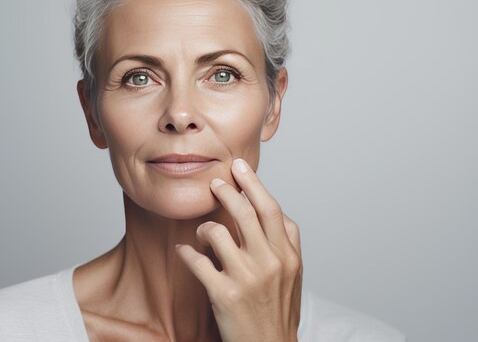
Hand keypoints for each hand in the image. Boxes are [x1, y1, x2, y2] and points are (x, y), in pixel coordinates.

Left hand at [175, 158, 302, 341]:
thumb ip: (287, 242)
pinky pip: (197, 262)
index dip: (253, 184)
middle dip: (226, 191)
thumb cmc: (279, 310)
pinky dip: (186, 253)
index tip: (239, 167)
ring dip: (204, 227)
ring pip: (217, 233)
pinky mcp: (224, 295)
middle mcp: (270, 263)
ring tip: (201, 232)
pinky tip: (183, 251)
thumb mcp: (294, 275)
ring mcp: (247, 279)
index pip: (270, 209)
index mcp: (288, 256)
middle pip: (244, 213)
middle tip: (214, 182)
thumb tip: (275, 210)